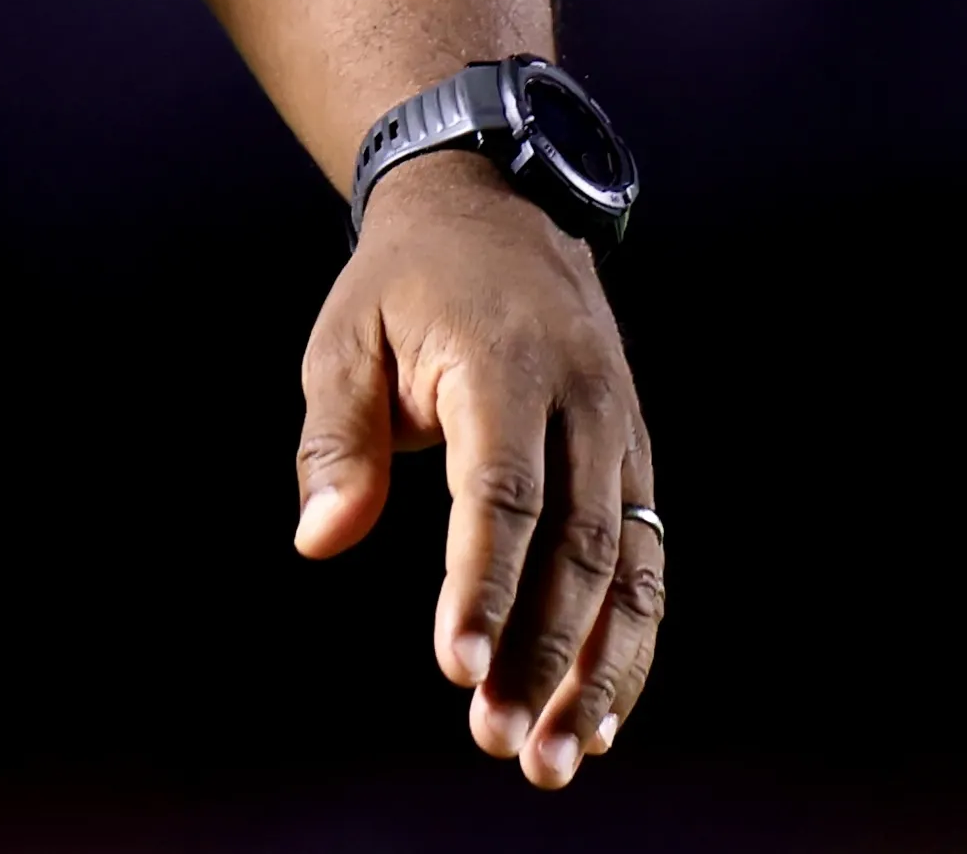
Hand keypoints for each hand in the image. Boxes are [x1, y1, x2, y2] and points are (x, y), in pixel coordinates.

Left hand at [292, 159, 659, 786]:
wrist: (498, 209)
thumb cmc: (406, 284)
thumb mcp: (349, 334)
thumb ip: (337, 436)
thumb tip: (320, 539)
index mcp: (509, 367)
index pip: (502, 493)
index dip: (483, 585)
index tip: (456, 666)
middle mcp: (588, 408)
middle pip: (579, 550)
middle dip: (542, 654)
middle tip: (504, 742)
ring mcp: (626, 440)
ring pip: (632, 572)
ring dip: (599, 671)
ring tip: (558, 757)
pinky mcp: (638, 467)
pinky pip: (646, 566)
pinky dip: (627, 642)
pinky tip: (595, 715)